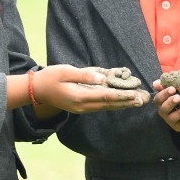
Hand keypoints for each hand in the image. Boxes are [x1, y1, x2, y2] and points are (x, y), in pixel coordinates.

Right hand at [28, 65, 148, 115]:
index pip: (105, 96)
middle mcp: (83, 106)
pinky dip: (113, 102)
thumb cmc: (50, 77)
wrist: (36, 90)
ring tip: (137, 101)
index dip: (122, 95)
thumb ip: (84, 75)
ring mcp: (82, 108)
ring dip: (122, 104)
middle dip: (127, 102)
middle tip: (143, 100)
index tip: (135, 95)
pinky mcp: (81, 107)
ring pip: (106, 106)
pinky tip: (122, 101)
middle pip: (109, 104)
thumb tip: (102, 78)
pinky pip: (100, 105)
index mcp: (79, 96)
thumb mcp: (65, 71)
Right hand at [153, 81, 179, 132]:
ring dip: (179, 113)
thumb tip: (156, 83)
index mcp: (160, 102)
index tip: (173, 88)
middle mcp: (163, 112)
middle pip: (164, 109)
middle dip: (170, 103)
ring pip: (172, 118)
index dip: (164, 94)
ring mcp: (170, 120)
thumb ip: (166, 85)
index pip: (158, 98)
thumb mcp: (174, 89)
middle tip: (178, 97)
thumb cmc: (179, 95)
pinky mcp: (178, 127)